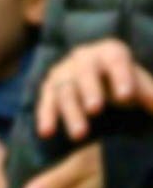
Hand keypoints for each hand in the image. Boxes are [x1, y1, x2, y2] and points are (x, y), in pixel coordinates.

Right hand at [36, 39, 152, 140]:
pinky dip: (46, 117)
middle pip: (85, 72)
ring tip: (79, 136)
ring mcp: (63, 72)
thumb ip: (150, 96)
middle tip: (95, 110)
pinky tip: (46, 133)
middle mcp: (83, 57)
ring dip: (71, 113)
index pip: (115, 59)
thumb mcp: (141, 89)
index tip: (127, 97)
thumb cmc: (126, 86)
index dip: (121, 76)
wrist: (103, 88)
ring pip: (65, 91)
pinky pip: (46, 102)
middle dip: (90, 91)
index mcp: (110, 52)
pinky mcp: (49, 89)